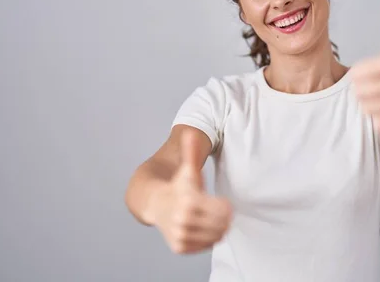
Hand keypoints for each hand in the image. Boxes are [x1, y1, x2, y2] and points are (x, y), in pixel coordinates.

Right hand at [154, 130, 232, 253]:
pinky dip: (208, 239)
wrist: (153, 203)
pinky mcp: (180, 247)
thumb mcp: (186, 169)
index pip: (225, 211)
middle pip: (222, 225)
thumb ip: (191, 151)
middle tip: (216, 211)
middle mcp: (183, 220)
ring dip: (217, 229)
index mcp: (189, 200)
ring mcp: (180, 235)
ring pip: (216, 237)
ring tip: (209, 219)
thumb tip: (190, 131)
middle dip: (222, 218)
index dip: (225, 206)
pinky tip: (201, 228)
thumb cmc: (177, 185)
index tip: (222, 202)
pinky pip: (206, 246)